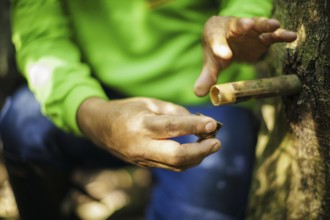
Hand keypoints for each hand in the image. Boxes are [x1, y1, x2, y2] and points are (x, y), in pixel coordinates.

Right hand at [77, 97, 220, 170]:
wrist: (100, 127)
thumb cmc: (127, 110)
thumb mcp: (150, 103)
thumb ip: (175, 112)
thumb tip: (199, 122)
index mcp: (141, 125)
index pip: (172, 128)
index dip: (195, 126)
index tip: (213, 123)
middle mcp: (141, 146)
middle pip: (176, 156)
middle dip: (201, 151)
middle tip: (217, 142)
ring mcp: (142, 159)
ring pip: (176, 165)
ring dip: (197, 157)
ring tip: (210, 145)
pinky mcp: (145, 165)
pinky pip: (170, 166)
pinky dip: (187, 160)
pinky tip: (196, 150)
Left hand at [194, 16, 296, 95]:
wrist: (227, 36)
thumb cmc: (217, 48)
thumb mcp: (211, 62)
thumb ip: (207, 76)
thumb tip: (198, 94)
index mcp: (215, 33)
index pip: (215, 39)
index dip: (219, 47)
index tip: (224, 57)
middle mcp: (233, 28)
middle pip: (238, 25)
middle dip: (243, 25)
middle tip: (248, 25)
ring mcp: (249, 32)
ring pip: (258, 25)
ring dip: (265, 25)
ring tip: (274, 25)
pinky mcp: (262, 37)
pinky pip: (272, 35)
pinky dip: (281, 35)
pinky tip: (291, 36)